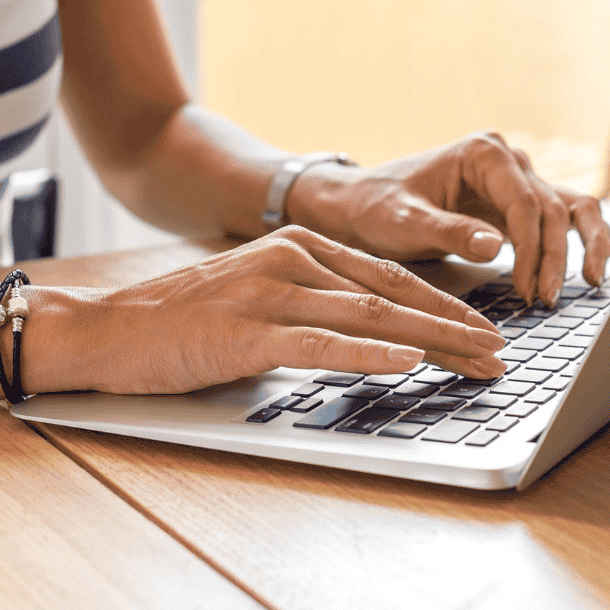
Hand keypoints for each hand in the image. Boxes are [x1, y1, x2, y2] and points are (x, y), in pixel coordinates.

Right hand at [89, 226, 506, 394]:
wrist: (109, 329)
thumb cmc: (182, 320)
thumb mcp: (257, 296)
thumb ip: (310, 306)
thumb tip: (370, 337)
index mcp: (299, 247)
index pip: (388, 277)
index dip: (442, 305)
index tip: (481, 330)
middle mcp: (292, 259)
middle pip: (392, 294)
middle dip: (454, 325)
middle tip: (500, 350)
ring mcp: (270, 291)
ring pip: (370, 317)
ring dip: (433, 342)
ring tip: (478, 360)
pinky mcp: (248, 330)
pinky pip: (323, 343)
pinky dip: (372, 354)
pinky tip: (409, 362)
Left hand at [287, 132, 609, 305]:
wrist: (365, 204)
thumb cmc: (380, 207)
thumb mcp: (407, 221)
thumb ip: (450, 231)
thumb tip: (496, 246)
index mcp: (483, 153)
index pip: (525, 201)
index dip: (531, 247)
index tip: (526, 286)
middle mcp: (508, 160)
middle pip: (554, 208)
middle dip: (554, 257)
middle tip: (545, 299)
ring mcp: (517, 181)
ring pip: (571, 208)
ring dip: (585, 245)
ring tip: (593, 282)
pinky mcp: (518, 204)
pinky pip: (563, 219)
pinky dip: (582, 240)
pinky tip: (596, 266)